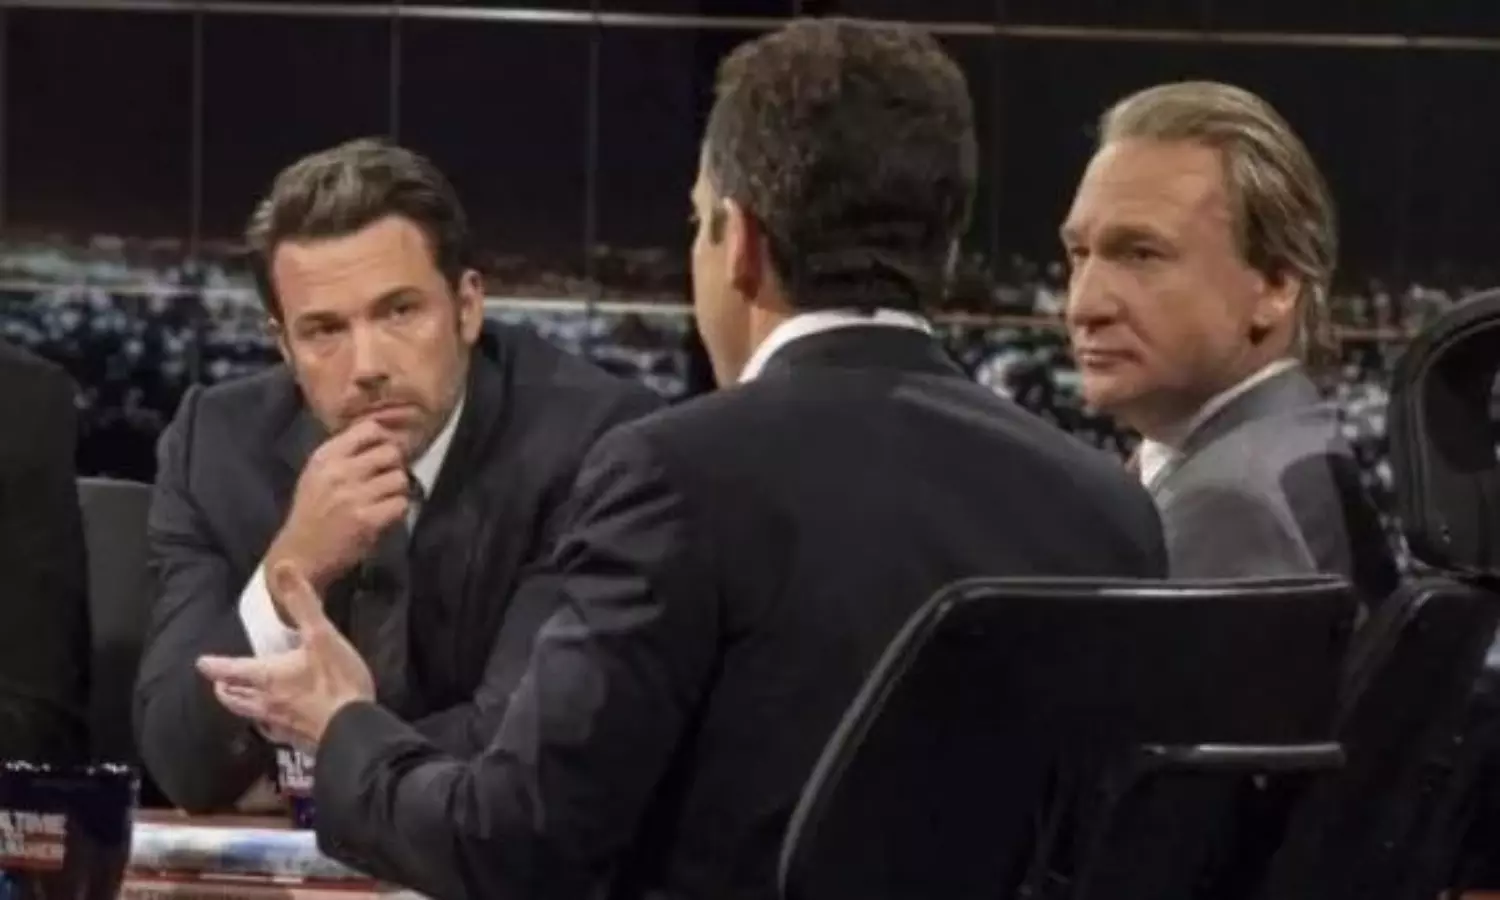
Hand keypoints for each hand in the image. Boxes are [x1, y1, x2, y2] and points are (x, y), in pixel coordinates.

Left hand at [198, 562, 374, 751]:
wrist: (354, 730)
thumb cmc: (336, 680)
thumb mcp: (321, 635)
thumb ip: (302, 602)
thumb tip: (282, 567)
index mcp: (266, 676)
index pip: (231, 669)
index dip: (214, 665)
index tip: (201, 663)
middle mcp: (265, 702)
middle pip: (234, 697)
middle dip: (224, 688)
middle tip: (220, 682)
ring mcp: (279, 724)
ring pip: (250, 715)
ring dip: (241, 706)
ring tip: (242, 699)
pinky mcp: (296, 740)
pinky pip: (272, 731)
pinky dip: (266, 724)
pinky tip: (275, 723)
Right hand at [269, 419, 409, 594]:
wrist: (298, 555)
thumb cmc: (311, 514)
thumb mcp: (317, 474)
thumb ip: (345, 455)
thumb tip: (383, 440)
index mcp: (325, 456)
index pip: (370, 429)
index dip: (384, 441)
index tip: (382, 456)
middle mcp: (339, 472)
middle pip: (391, 453)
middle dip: (394, 467)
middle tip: (386, 482)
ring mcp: (353, 496)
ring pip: (400, 479)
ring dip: (397, 491)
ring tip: (384, 501)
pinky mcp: (367, 520)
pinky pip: (401, 504)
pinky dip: (398, 511)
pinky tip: (384, 517)